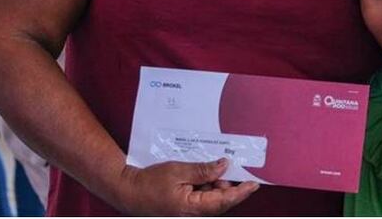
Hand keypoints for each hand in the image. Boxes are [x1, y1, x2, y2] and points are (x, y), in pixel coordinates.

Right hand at [114, 159, 258, 215]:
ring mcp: (188, 214)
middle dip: (226, 185)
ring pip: (211, 200)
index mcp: (192, 208)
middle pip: (219, 202)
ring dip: (214, 185)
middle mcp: (192, 215)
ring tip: (208, 168)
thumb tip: (224, 167)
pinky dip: (204, 188)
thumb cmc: (149, 182)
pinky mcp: (184, 210)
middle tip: (225, 166)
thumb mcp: (178, 171)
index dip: (241, 192)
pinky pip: (201, 200)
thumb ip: (203, 170)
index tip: (254, 183)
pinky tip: (200, 175)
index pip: (224, 201)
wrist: (127, 191)